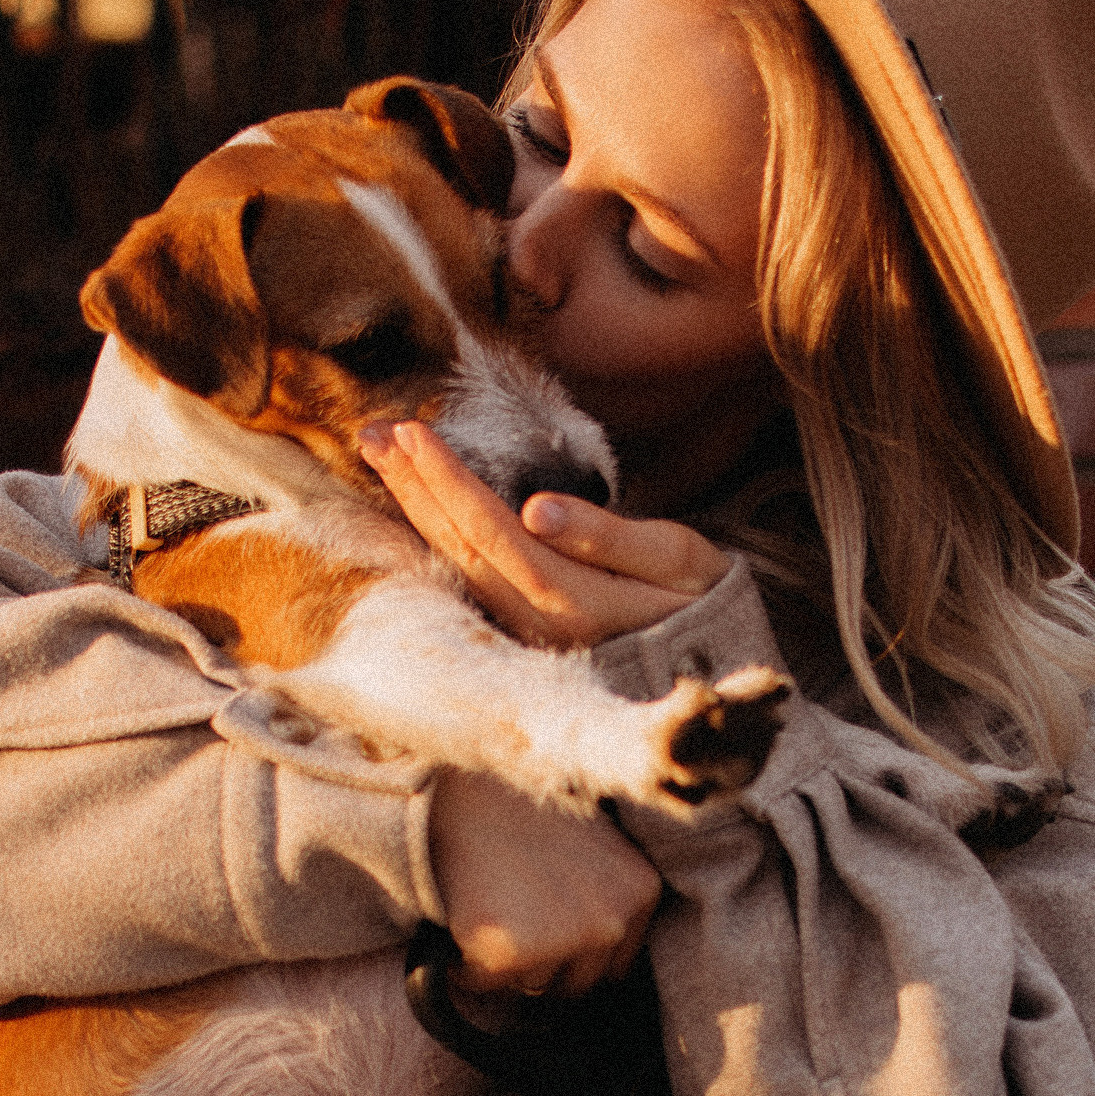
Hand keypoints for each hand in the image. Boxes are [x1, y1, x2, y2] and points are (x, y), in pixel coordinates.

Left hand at [360, 419, 730, 650]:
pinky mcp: (524, 631)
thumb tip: (537, 508)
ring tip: (384, 457)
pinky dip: (437, 534)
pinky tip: (414, 502)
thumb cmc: (703, 598)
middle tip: (374, 433)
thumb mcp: (677, 558)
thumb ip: (607, 536)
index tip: (413, 432)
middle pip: (464, 549)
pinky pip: (468, 578)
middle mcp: (541, 626)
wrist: (719, 664)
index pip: (495, 534)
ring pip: (458, 566)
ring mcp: (528, 634)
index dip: (451, 483)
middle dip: (416, 489)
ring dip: (416, 509)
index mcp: (578, 604)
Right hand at [428, 771, 659, 997]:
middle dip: (541, 964)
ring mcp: (564, 938)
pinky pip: (484, 982)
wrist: (460, 791)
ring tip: (490, 906)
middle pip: (575, 985)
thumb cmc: (521, 816)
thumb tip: (593, 958)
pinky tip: (465, 918)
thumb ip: (605, 898)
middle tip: (511, 915)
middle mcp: (611, 920)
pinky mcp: (510, 951)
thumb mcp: (593, 848)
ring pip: (531, 984)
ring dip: (505, 963)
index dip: (571, 954)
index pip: (612, 966)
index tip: (542, 925)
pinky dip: (466, 965)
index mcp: (640, 891)